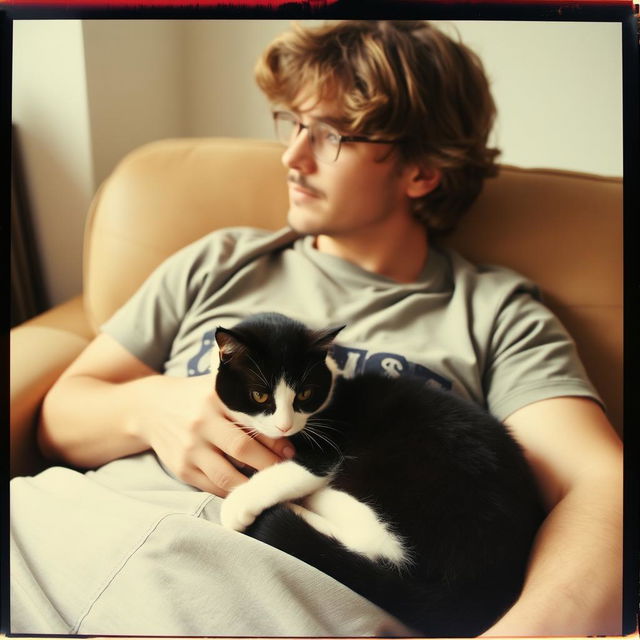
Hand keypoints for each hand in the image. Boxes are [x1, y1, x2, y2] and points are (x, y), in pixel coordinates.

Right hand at [132, 374, 293, 495]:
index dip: (274, 438)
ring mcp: (189, 448)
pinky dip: (232, 490)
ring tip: (268, 485)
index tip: (290, 450)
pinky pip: (212, 486)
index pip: (251, 420)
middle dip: (268, 463)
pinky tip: (246, 489)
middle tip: (286, 471)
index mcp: (214, 398)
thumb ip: (245, 395)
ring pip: (226, 474)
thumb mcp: (217, 387)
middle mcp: (201, 423)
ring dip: (251, 484)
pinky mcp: (181, 468)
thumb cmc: (196, 398)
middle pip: (241, 448)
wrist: (150, 409)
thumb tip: (284, 419)